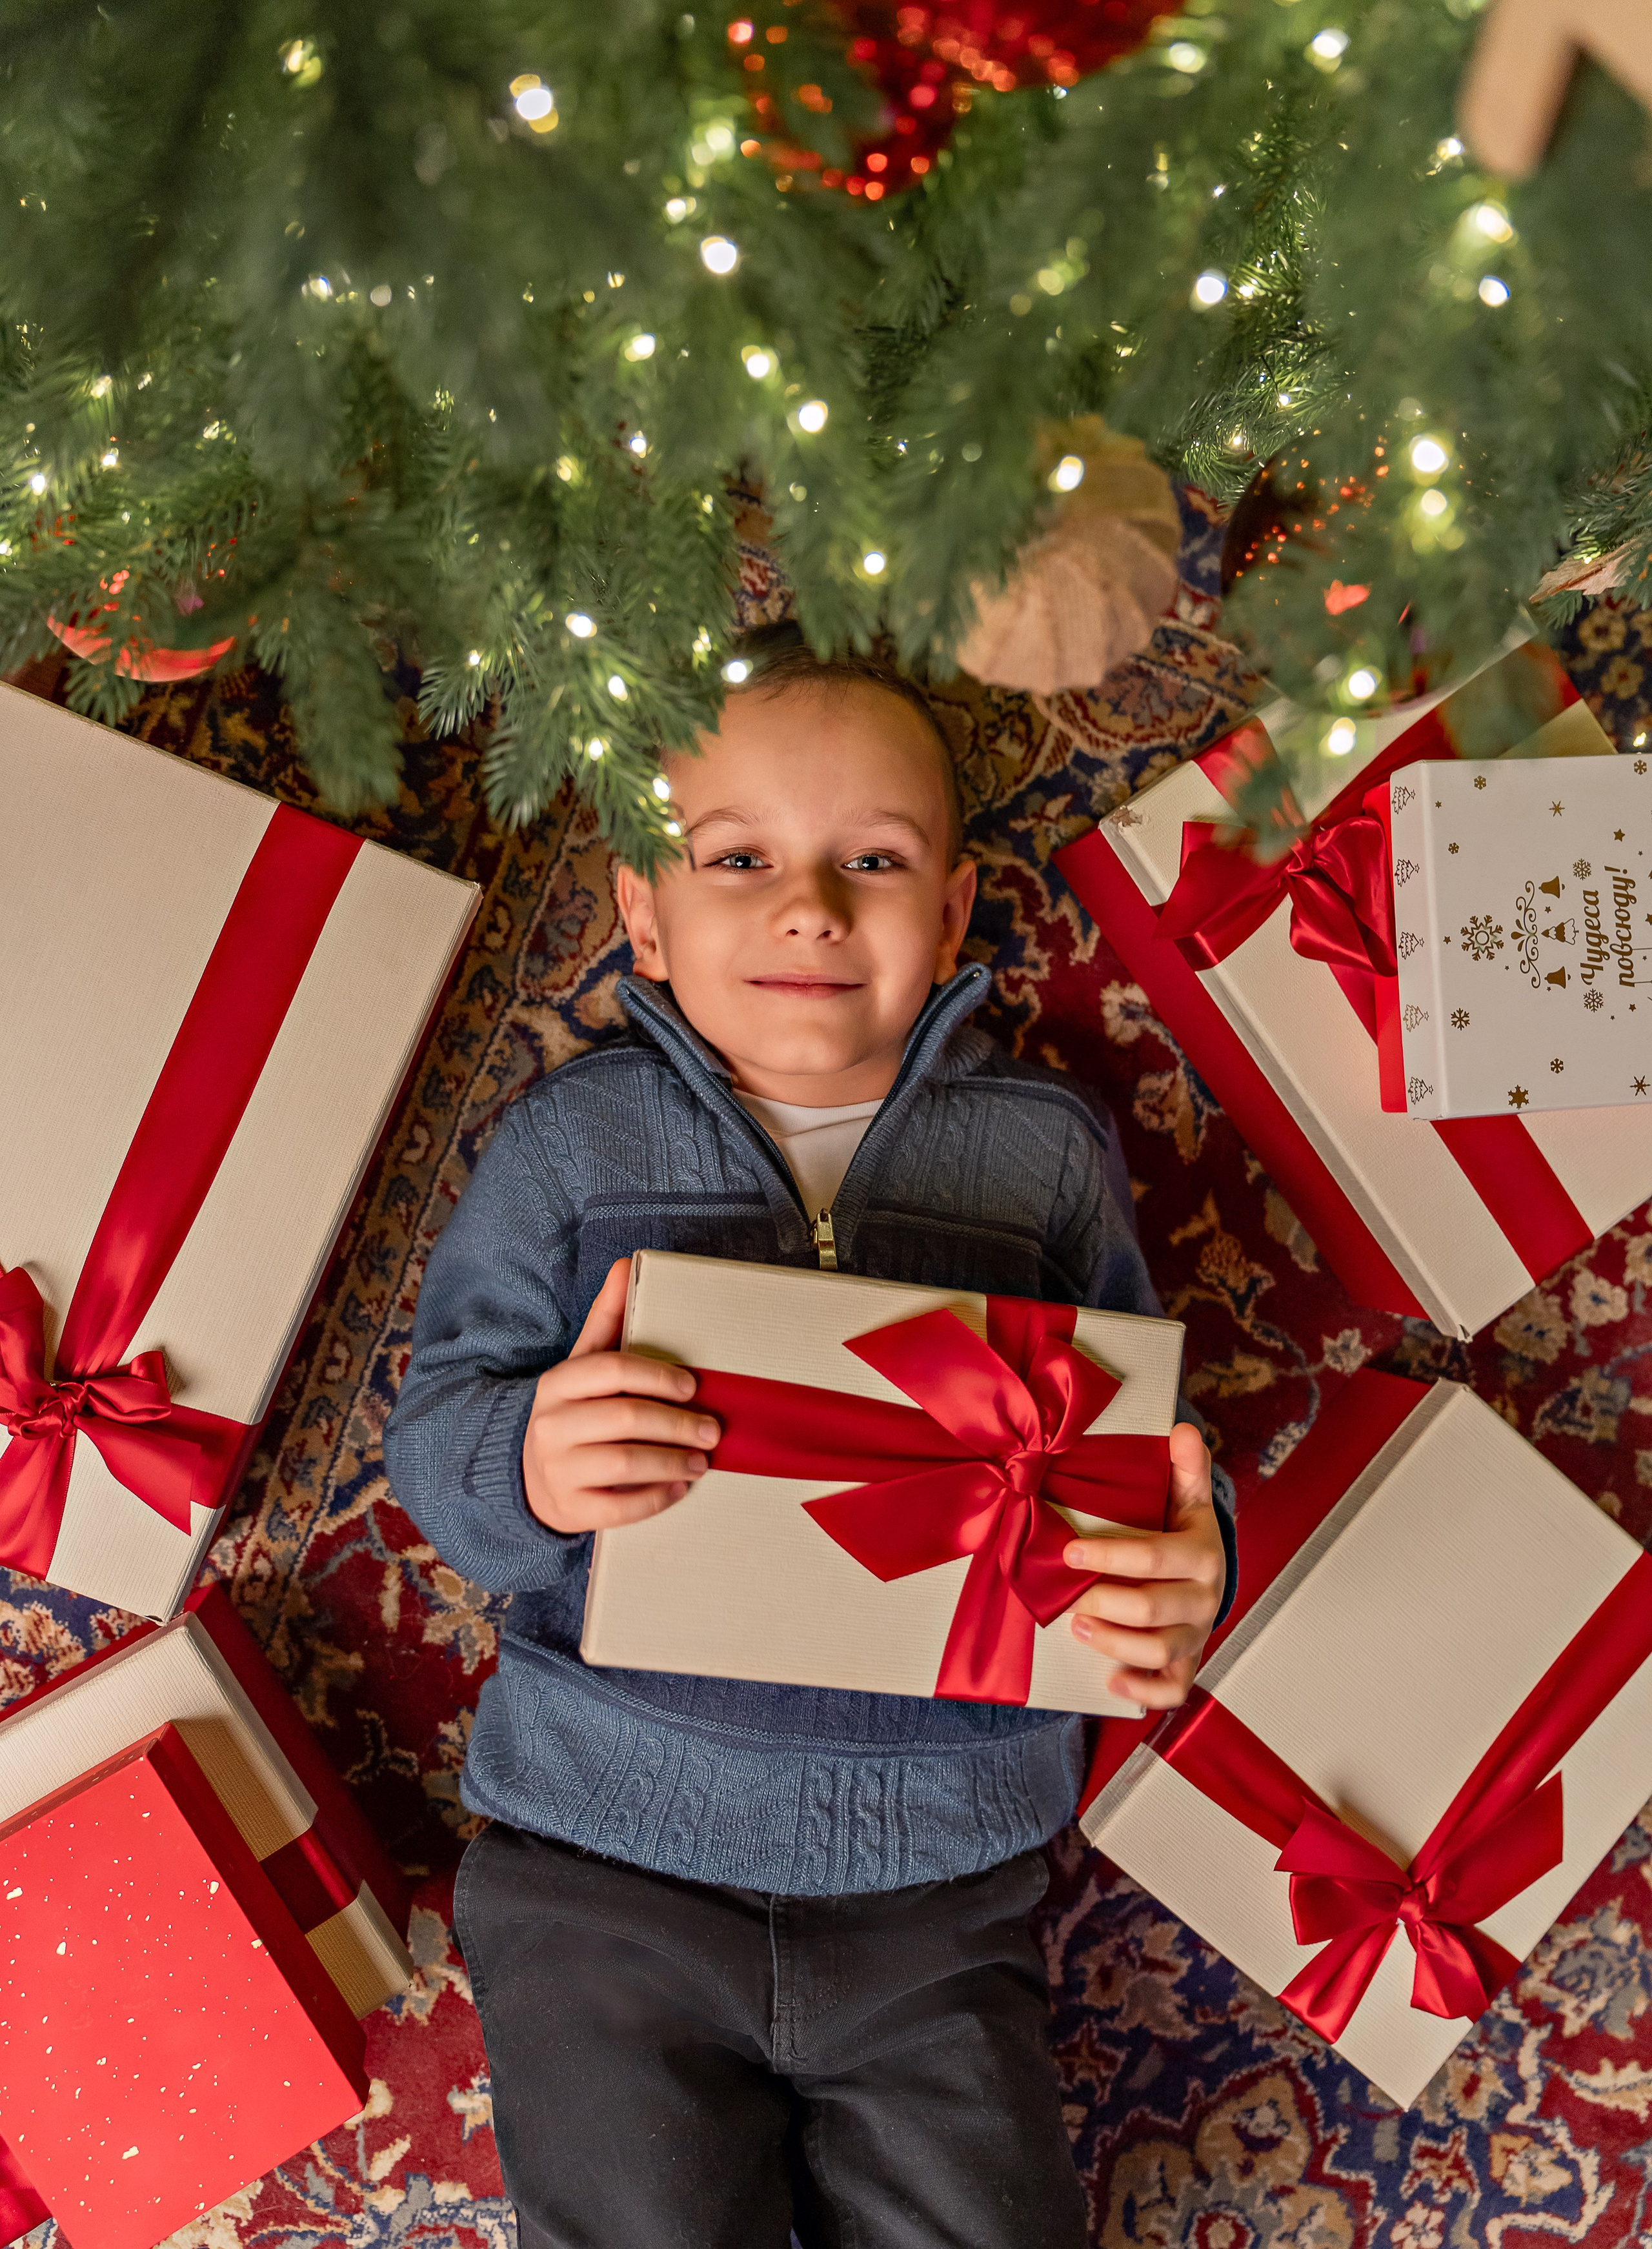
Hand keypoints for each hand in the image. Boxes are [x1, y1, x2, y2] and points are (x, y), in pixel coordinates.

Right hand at [521, 1258, 720, 1533]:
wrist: (531, 1476)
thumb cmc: (575, 1413)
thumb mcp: (584, 1366)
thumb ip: (607, 1319)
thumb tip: (625, 1266)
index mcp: (558, 1383)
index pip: (612, 1370)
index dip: (658, 1376)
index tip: (692, 1387)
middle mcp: (550, 1425)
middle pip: (624, 1417)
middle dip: (676, 1423)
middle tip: (712, 1429)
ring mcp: (557, 1470)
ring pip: (623, 1463)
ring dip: (672, 1461)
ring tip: (702, 1460)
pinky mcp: (569, 1509)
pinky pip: (618, 1508)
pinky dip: (655, 1499)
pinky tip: (679, 1488)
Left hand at [1063, 1422, 1226, 1708]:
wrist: (1207, 1572)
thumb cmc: (1182, 1530)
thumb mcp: (1186, 1495)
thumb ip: (1185, 1465)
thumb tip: (1183, 1430)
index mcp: (1203, 1554)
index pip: (1154, 1558)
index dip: (1110, 1555)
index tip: (1069, 1551)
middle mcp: (1205, 1598)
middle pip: (1153, 1610)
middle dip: (1104, 1603)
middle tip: (1066, 1596)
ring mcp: (1197, 1634)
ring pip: (1160, 1651)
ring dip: (1114, 1644)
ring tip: (1077, 1627)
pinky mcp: (1188, 1663)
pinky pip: (1172, 1689)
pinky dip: (1143, 1692)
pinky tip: (1110, 1681)